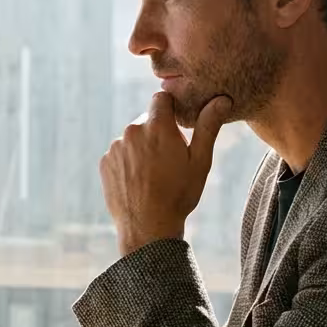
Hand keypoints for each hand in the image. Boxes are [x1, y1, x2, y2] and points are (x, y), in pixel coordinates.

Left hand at [101, 93, 232, 255]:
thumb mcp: (200, 161)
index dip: (172, 109)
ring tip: (153, 174)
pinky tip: (139, 181)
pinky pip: (120, 154)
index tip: (178, 126)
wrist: (147, 228)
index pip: (162, 98)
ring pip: (133, 138)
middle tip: (169, 160)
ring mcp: (115, 147)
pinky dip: (128, 162)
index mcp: (157, 126)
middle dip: (158, 132)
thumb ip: (208, 127)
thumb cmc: (179, 195)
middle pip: (148, 120)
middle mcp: (132, 131)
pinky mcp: (105, 162)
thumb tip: (222, 99)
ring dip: (142, 148)